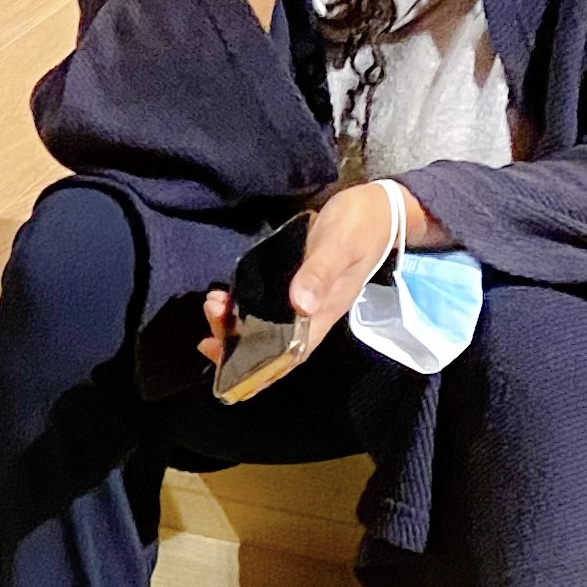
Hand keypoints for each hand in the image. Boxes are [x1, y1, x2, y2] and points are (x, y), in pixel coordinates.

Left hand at [198, 182, 412, 367]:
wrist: (376, 208)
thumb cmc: (361, 227)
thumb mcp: (340, 247)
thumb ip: (320, 274)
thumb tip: (301, 305)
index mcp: (324, 313)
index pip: (291, 355)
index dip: (262, 372)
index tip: (230, 378)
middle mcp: (311, 312)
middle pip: (270, 343)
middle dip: (235, 342)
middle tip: (210, 324)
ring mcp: (302, 297)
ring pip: (263, 323)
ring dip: (234, 322)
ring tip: (213, 304)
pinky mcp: (294, 280)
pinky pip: (264, 302)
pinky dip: (241, 304)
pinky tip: (224, 296)